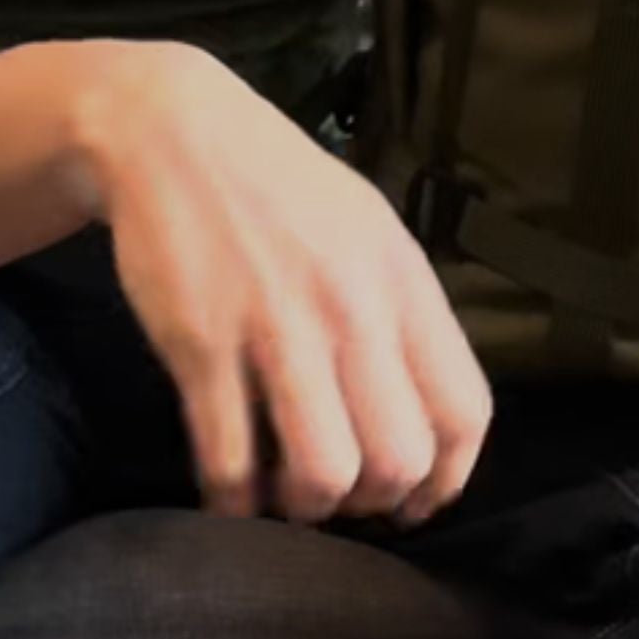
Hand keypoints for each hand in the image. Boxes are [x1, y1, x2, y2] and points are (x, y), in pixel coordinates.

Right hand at [73, 42, 492, 527]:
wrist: (174, 131)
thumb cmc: (278, 185)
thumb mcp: (368, 228)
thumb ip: (400, 311)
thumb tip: (422, 417)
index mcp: (401, 278)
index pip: (464, 410)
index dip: (445, 479)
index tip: (411, 500)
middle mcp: (350, 305)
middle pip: (398, 458)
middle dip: (370, 500)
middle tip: (337, 489)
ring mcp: (274, 326)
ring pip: (322, 474)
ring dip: (303, 506)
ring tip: (281, 487)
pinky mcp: (200, 343)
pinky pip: (229, 461)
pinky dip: (229, 500)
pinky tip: (225, 489)